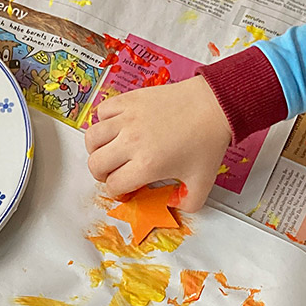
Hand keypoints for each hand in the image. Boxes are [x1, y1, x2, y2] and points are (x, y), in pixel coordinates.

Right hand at [84, 77, 230, 211]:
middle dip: (102, 175)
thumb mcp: (202, 182)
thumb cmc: (208, 141)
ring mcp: (127, 119)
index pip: (114, 185)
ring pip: (91, 138)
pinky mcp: (129, 100)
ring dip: (97, 149)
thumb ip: (188, 203)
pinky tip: (117, 127)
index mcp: (146, 166)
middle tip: (114, 173)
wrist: (213, 105)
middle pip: (95, 164)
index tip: (126, 189)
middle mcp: (131, 143)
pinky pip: (102, 111)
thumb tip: (172, 205)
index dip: (118, 192)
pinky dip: (104, 121)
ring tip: (109, 151)